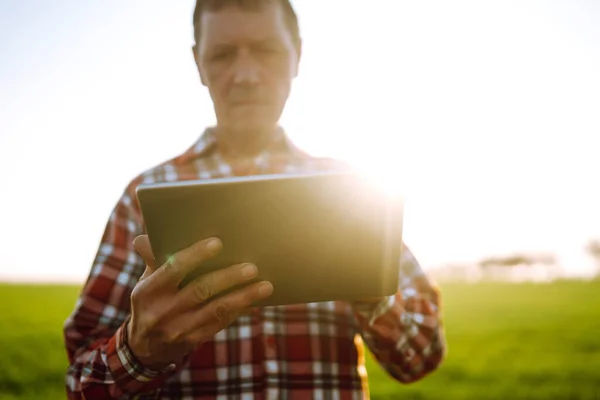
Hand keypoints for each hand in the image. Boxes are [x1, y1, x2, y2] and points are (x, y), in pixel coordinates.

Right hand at [126, 235, 272, 369]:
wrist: (144, 347)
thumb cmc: (151, 302)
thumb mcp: (146, 282)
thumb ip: (153, 259)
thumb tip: (147, 236)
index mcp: (149, 291)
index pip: (173, 268)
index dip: (195, 255)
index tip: (217, 243)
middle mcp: (163, 311)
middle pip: (200, 290)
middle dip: (228, 278)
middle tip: (251, 267)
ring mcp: (179, 329)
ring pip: (216, 310)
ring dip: (243, 297)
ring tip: (265, 286)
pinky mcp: (194, 340)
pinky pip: (221, 323)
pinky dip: (239, 310)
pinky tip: (254, 300)